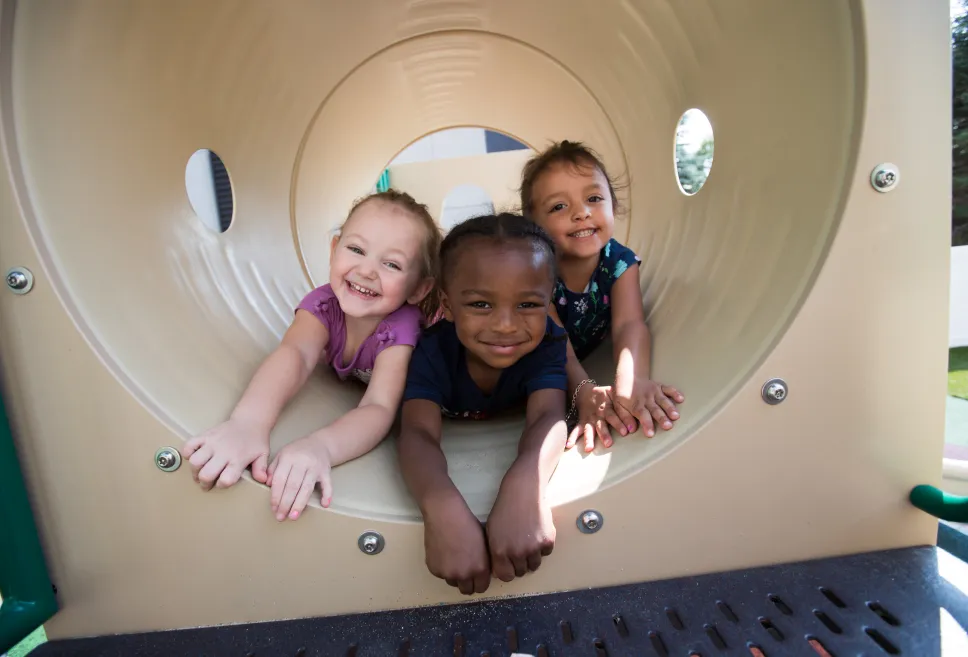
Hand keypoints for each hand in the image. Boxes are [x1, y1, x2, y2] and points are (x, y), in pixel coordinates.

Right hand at [182, 418, 269, 490]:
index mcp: (238, 459)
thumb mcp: (262, 455)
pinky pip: (189, 445)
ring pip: (195, 461)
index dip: (221, 484)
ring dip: (194, 470)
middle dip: (204, 483)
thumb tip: (264, 481)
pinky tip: (193, 456)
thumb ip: (261, 469)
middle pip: (206, 474)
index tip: (222, 483)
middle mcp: (223, 452)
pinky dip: (187, 452)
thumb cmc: (255, 440)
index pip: (225, 480)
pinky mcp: (205, 435)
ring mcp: (212, 443)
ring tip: (199, 472)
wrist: (250, 421)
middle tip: (206, 483)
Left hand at [266, 434, 333, 520]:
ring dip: (300, 504)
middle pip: (293, 486)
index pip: (280, 479)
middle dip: (286, 503)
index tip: (273, 508)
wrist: (319, 443)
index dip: (276, 495)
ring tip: (293, 516)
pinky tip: (324, 505)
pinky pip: (328, 484)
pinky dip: (327, 494)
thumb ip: (272, 469)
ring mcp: (316, 467)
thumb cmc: (296, 452)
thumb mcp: (281, 455)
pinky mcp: (326, 471)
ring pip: (307, 488)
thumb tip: (266, 485)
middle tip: (281, 517)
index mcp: (288, 457)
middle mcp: (302, 462)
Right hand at [423, 495, 490, 594]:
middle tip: (465, 571)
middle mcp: (463, 575)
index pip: (481, 588)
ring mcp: (447, 574)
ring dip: (455, 575)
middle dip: (468, 583)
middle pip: (467, 590)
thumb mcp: (484, 544)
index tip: (477, 576)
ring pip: (452, 582)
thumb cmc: (468, 524)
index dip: (480, 582)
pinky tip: (443, 552)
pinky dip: (443, 567)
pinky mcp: (434, 569)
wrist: (445, 515)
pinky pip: (441, 574)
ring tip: (454, 558)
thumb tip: (484, 573)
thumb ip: (484, 562)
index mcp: (479, 569)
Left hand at [486, 465, 555, 581]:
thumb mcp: (492, 532)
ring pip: (535, 565)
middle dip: (520, 564)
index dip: (508, 571)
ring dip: (532, 557)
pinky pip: (546, 553)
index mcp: (499, 552)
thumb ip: (496, 552)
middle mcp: (516, 553)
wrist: (523, 492)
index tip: (509, 565)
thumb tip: (500, 569)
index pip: (506, 576)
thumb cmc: (504, 510)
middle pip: (522, 572)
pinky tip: (537, 532)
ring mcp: (533, 548)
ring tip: (528, 540)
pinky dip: (543, 545)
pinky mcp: (548, 541)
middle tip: (520, 549)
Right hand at [567, 383, 629, 451]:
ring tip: (589, 448)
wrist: (586, 391)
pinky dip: (572, 437)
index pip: (615, 415)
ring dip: (589, 438)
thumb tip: (640, 408)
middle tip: (609, 443)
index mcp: (607, 407)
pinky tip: (569, 446)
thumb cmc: (605, 395)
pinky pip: (576, 430)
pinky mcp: (582, 422)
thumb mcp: (614, 393)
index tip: (628, 431)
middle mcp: (598, 414)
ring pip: (589, 429)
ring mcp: (589, 419)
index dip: (622, 422)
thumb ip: (623, 401)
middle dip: (605, 434)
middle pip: (602, 424)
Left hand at [613, 377, 683, 436]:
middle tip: (668, 426)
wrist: (628, 377)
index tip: (651, 434)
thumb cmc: (623, 395)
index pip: (642, 415)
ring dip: (670, 408)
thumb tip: (630, 431)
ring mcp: (654, 392)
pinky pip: (668, 389)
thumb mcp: (618, 406)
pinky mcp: (660, 387)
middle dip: (662, 418)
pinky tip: (681, 399)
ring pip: (663, 401)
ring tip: (676, 416)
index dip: (646, 424)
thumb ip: (624, 418)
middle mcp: (646, 399)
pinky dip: (675, 393)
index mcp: (635, 404)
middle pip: (655, 410)